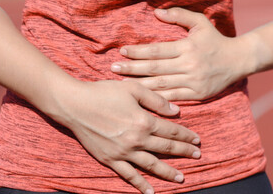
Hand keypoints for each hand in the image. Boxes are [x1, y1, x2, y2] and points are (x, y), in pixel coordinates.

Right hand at [56, 79, 200, 193]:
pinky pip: (128, 175)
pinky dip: (140, 185)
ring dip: (168, 172)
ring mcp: (123, 152)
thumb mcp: (134, 89)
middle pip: (166, 148)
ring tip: (181, 178)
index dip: (186, 136)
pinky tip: (151, 192)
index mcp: (144, 121)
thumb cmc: (104, 92)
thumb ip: (157, 100)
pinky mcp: (110, 160)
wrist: (74, 105)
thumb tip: (177, 111)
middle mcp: (136, 139)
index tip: (197, 140)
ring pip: (151, 165)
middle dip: (184, 152)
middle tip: (198, 156)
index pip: (172, 131)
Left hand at [111, 8, 254, 100]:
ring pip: (161, 85)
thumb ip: (179, 15)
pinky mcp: (198, 94)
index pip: (157, 50)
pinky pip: (173, 98)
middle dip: (132, 69)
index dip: (138, 51)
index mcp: (188, 47)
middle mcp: (190, 65)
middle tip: (112, 68)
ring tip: (121, 84)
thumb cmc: (216, 39)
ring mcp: (194, 81)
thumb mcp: (201, 22)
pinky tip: (142, 99)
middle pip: (155, 69)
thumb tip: (156, 12)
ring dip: (139, 85)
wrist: (239, 60)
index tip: (122, 51)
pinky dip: (156, 99)